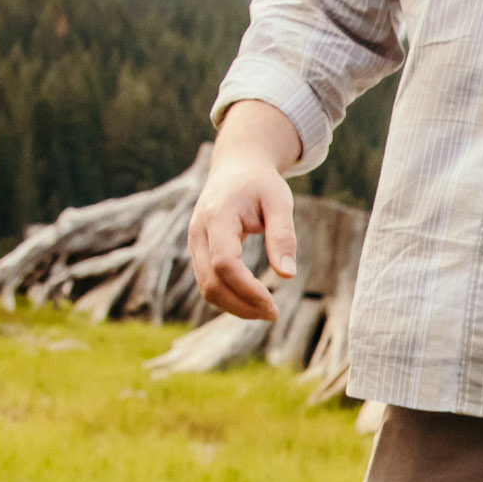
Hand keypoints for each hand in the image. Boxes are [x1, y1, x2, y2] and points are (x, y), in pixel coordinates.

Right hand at [188, 99, 304, 321]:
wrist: (236, 166)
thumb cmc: (261, 183)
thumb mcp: (279, 202)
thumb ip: (283, 236)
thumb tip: (287, 275)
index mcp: (218, 217)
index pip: (225, 263)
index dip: (247, 289)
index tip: (273, 304)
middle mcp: (198, 232)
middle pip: (210, 283)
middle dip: (242, 305)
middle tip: (274, 315)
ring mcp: (195, 243)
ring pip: (206, 287)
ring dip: (235, 307)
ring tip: (268, 312)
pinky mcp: (199, 250)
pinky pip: (208, 282)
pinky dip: (229, 297)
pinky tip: (254, 301)